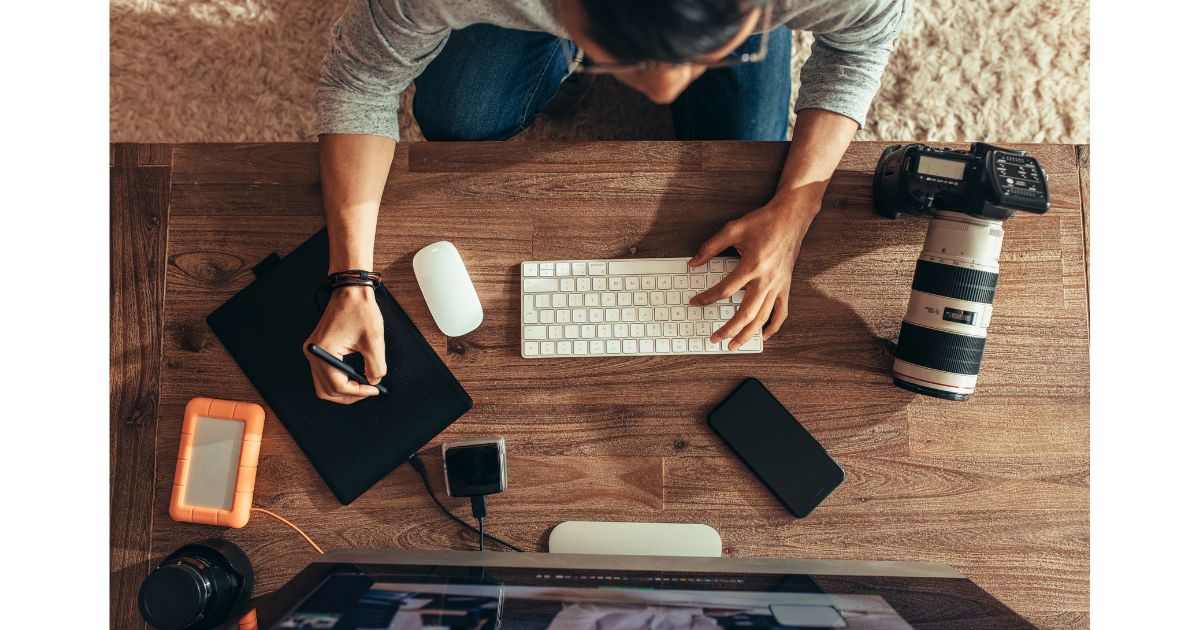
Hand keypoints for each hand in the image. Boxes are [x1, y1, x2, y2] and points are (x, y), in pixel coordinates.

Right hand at [303, 285, 386, 403]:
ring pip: (324, 384)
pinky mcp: (318, 348)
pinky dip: (339, 378)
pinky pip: (325, 373)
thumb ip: (375, 366)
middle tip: (368, 391)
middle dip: (349, 395)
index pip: (338, 385)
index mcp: (324, 351)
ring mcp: (313, 350)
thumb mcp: (373, 341)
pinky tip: (355, 375)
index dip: (359, 392)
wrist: (350, 290)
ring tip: (363, 384)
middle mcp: (313, 352)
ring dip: (344, 388)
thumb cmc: (360, 309)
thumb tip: (374, 382)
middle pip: (326, 390)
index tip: (375, 390)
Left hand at [689, 189, 818, 349]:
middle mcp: (767, 279)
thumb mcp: (733, 229)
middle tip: (714, 338)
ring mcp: (778, 285)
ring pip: (763, 317)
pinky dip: (773, 327)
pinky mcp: (786, 286)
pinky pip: (781, 312)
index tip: (695, 303)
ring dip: (748, 334)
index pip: (725, 290)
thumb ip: (710, 247)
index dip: (707, 298)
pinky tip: (763, 336)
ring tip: (734, 345)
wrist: (791, 217)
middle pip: (746, 312)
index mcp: (752, 265)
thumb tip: (693, 263)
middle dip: (729, 329)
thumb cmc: (763, 221)